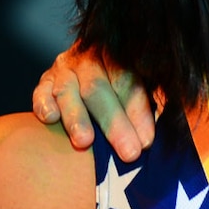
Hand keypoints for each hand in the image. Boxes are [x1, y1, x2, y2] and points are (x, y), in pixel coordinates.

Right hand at [31, 45, 156, 161]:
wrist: (96, 64)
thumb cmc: (126, 87)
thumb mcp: (145, 83)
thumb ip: (151, 101)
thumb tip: (167, 131)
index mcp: (119, 54)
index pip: (129, 82)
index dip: (138, 112)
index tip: (147, 141)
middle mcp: (90, 57)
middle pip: (99, 89)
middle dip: (114, 123)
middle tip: (128, 153)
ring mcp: (65, 68)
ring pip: (69, 91)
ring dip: (77, 117)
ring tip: (84, 142)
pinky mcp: (46, 81)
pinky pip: (41, 91)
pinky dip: (43, 104)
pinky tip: (50, 119)